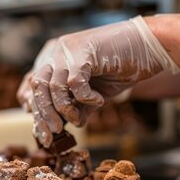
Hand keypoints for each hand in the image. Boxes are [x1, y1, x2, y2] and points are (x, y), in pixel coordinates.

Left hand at [18, 16, 179, 146]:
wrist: (148, 46)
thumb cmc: (121, 67)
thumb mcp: (95, 93)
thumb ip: (79, 106)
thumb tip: (68, 126)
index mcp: (53, 58)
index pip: (31, 84)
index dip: (33, 107)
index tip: (41, 129)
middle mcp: (57, 51)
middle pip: (38, 86)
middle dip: (43, 114)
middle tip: (53, 133)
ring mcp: (69, 49)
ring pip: (52, 85)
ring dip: (62, 108)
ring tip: (74, 120)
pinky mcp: (85, 52)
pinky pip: (75, 83)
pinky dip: (85, 98)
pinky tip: (99, 102)